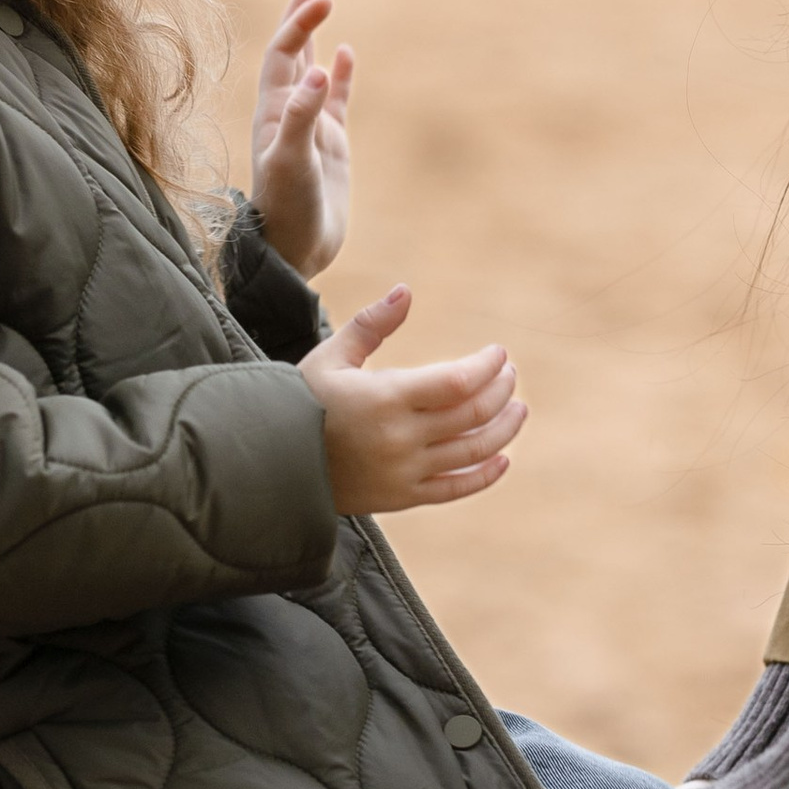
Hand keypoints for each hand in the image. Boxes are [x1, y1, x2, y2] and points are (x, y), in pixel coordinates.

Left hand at [251, 0, 353, 278]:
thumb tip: (321, 69)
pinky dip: (340, 75)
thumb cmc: (286, 210)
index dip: (299, 24)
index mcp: (273, 112)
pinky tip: (346, 54)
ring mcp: (309, 126)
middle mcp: (288, 113)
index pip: (284, 54)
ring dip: (316, 36)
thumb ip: (304, 117)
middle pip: (292, 51)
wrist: (294, 253)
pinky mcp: (329, 145)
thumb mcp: (293, 163)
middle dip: (301, 14)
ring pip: (312, 69)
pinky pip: (335, 99)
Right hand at [300, 286, 524, 513]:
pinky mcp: (401, 497)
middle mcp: (401, 438)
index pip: (458, 382)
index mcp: (386, 397)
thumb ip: (372, 324)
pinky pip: (454, 490)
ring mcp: (404, 472)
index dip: (487, 367)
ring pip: (472, 452)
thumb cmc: (299, 402)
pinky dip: (484, 475)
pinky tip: (502, 459)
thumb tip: (406, 291)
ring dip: (504, 429)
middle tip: (510, 374)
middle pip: (473, 414)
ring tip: (518, 409)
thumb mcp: (331, 356)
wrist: (269, 464)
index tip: (498, 353)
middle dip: (501, 391)